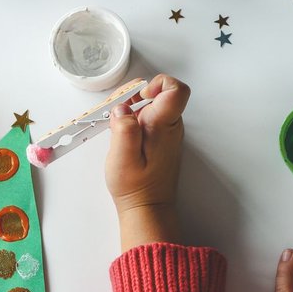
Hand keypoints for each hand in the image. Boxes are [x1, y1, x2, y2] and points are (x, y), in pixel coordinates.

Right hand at [105, 75, 188, 249]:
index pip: (176, 90)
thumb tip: (122, 108)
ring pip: (153, 105)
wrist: (147, 207)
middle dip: (135, 96)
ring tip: (116, 124)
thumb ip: (124, 128)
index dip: (157, 84)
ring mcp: (167, 132)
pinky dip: (133, 119)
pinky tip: (121, 134)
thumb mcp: (123, 157)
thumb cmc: (136, 186)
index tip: (138, 97)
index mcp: (164, 126)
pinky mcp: (160, 139)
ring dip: (132, 108)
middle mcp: (170, 126)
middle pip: (160, 93)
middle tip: (116, 111)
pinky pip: (149, 118)